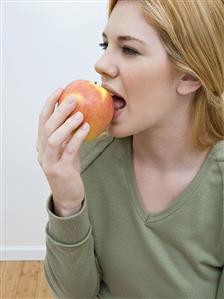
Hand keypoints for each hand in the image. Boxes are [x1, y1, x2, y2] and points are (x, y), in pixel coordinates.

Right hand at [37, 88, 89, 215]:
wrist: (68, 195)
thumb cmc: (68, 170)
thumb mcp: (67, 149)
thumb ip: (69, 135)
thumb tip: (79, 114)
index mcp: (42, 144)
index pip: (43, 119)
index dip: (50, 103)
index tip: (60, 89)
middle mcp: (42, 151)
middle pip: (47, 126)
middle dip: (59, 110)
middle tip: (73, 99)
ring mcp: (49, 161)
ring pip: (53, 138)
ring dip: (67, 124)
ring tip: (80, 114)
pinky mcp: (60, 170)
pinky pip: (68, 151)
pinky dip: (77, 137)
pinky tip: (86, 128)